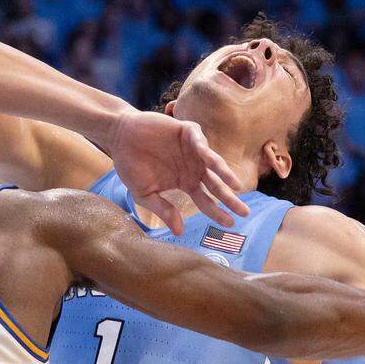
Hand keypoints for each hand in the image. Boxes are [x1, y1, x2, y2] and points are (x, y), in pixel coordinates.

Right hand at [107, 110, 249, 234]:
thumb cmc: (131, 165)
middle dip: (230, 198)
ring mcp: (192, 150)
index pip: (206, 200)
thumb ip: (162, 209)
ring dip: (224, 173)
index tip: (230, 223)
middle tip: (244, 211)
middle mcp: (193, 168)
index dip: (217, 212)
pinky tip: (208, 158)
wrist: (120, 137)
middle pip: (216, 185)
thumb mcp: (144, 193)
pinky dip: (204, 148)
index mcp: (185, 183)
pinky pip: (200, 140)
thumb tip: (179, 231)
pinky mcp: (186, 132)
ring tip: (235, 186)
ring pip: (213, 163)